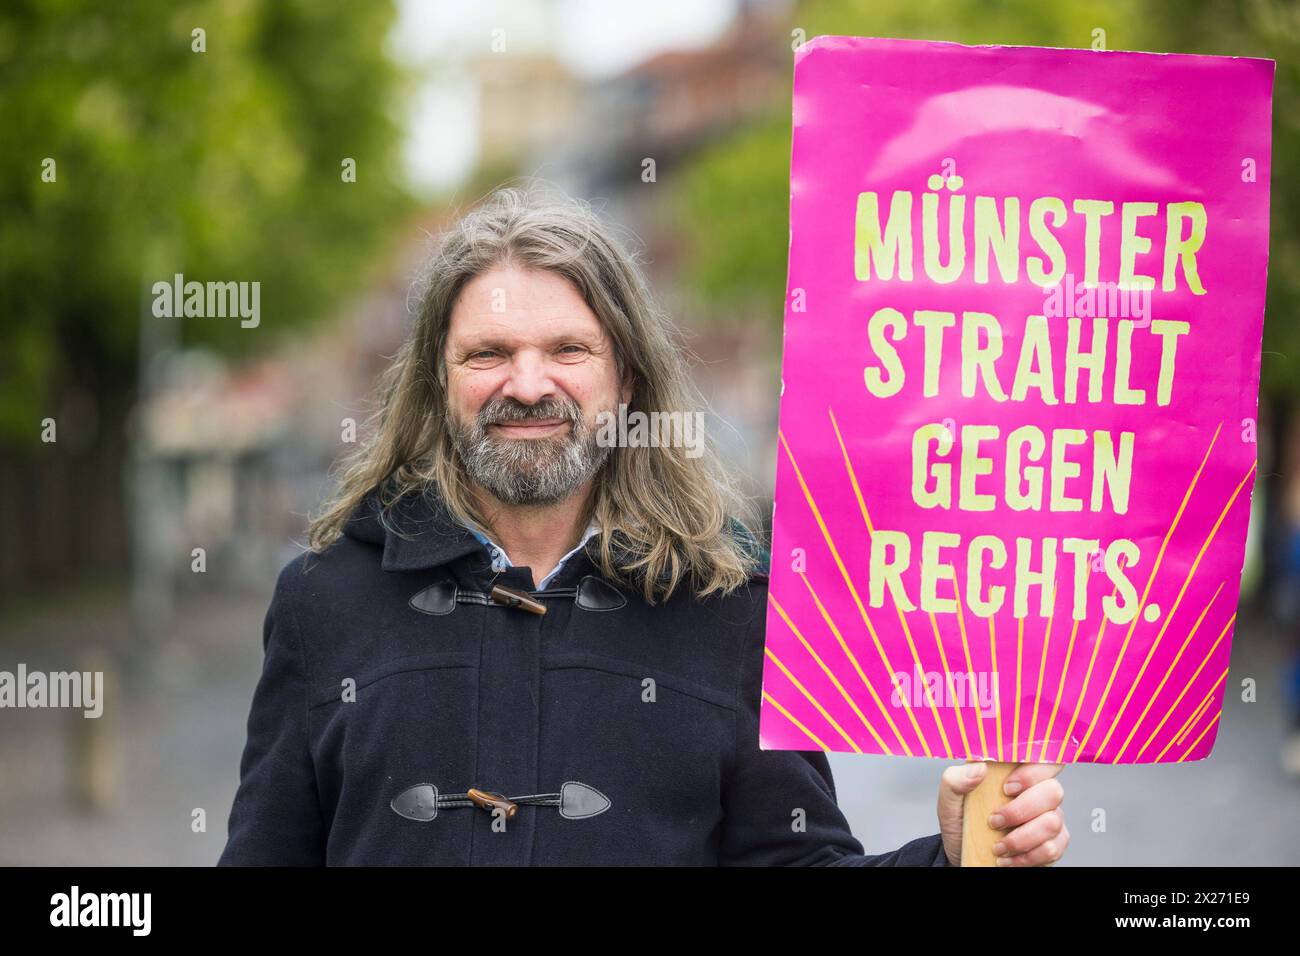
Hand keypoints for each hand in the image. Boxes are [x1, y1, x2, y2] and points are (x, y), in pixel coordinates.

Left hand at [937, 760, 1067, 865]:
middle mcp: (1039, 792)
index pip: (1045, 758)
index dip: (1034, 770)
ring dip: (1021, 838)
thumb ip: (956, 780)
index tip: (1007, 786)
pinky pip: (1052, 849)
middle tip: (994, 821)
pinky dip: (1026, 857)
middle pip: (1054, 791)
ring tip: (998, 846)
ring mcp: (1050, 817)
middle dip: (1021, 810)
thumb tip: (978, 768)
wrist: (963, 854)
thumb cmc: (961, 820)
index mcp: (1016, 772)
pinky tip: (1006, 859)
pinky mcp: (1053, 843)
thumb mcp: (949, 800)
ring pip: (1053, 822)